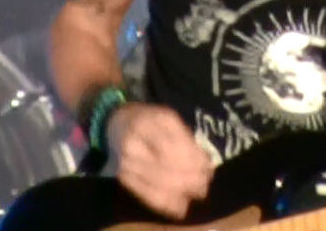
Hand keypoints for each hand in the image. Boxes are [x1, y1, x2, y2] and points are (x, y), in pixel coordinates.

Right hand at [107, 103, 213, 219]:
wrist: (117, 123)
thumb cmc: (150, 119)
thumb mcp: (168, 118)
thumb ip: (184, 137)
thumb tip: (204, 162)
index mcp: (148, 124)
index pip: (171, 147)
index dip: (192, 161)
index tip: (208, 168)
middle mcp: (133, 145)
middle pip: (164, 168)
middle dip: (189, 179)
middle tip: (205, 184)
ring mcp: (125, 164)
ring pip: (156, 184)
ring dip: (181, 192)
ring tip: (198, 192)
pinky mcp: (123, 179)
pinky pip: (146, 195)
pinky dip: (166, 204)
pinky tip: (181, 206)